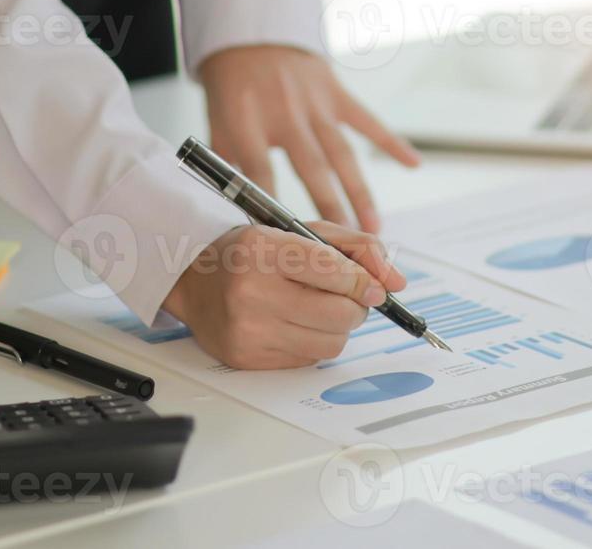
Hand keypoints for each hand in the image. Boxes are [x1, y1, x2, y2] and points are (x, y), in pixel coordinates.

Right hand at [162, 221, 407, 368]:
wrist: (194, 281)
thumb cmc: (252, 253)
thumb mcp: (299, 231)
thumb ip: (355, 247)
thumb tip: (396, 282)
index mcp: (263, 249)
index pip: (334, 271)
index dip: (364, 282)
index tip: (374, 287)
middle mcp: (251, 292)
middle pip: (339, 314)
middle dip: (355, 307)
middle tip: (347, 297)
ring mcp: (248, 330)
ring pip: (330, 344)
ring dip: (337, 328)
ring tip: (319, 309)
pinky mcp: (247, 359)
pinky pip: (309, 361)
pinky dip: (313, 344)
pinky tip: (294, 324)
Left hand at [198, 46, 419, 232]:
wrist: (249, 34)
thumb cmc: (230, 88)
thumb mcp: (214, 124)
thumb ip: (228, 165)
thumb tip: (243, 211)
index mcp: (246, 121)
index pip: (260, 172)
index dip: (273, 208)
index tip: (289, 241)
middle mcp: (284, 112)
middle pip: (310, 168)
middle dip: (329, 208)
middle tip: (344, 247)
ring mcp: (314, 102)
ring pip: (341, 153)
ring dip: (359, 192)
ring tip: (372, 228)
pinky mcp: (335, 92)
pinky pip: (367, 120)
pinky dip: (392, 142)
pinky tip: (414, 164)